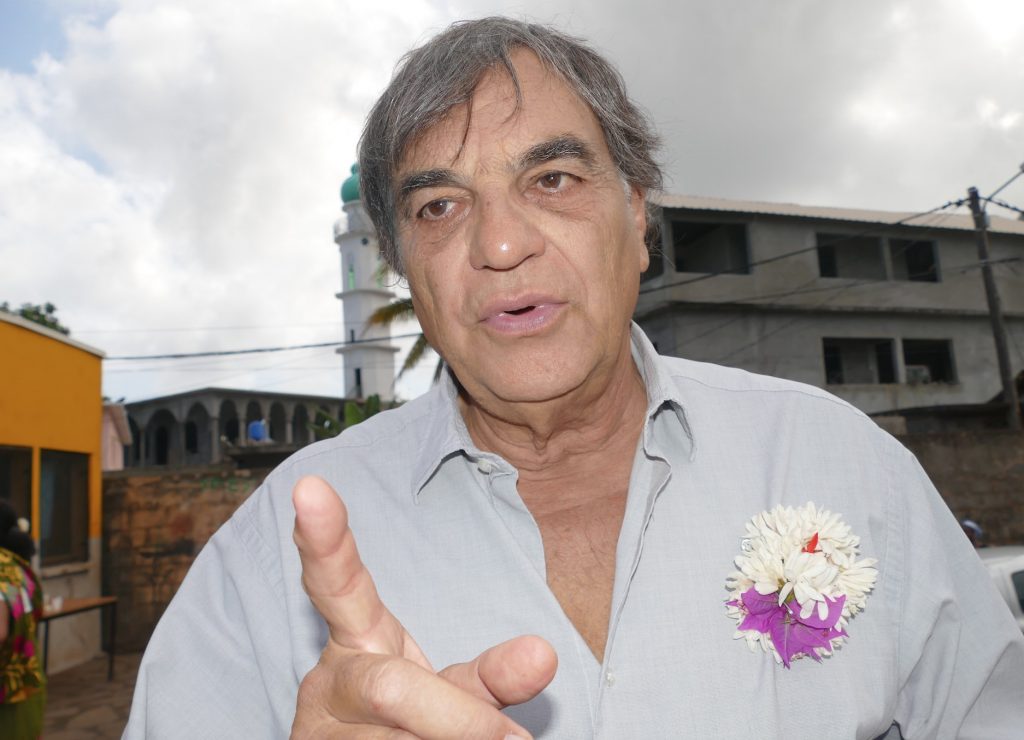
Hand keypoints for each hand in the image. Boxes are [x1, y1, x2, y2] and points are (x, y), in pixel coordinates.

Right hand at [291, 475, 557, 738]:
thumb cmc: (410, 726)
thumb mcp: (453, 693)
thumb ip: (492, 675)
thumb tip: (544, 653)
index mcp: (358, 640)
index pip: (338, 581)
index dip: (324, 537)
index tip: (311, 486)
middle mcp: (331, 680)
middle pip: (390, 686)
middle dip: (459, 719)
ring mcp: (319, 729)